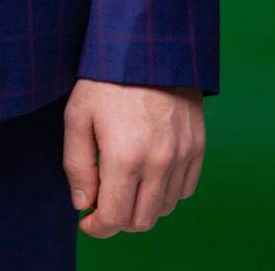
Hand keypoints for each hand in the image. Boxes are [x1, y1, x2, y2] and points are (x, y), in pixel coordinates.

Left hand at [63, 79, 205, 236]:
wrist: (148, 46)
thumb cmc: (106, 79)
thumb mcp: (77, 116)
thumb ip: (77, 166)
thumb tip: (83, 204)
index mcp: (125, 158)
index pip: (115, 218)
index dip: (98, 227)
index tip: (87, 220)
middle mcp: (159, 163)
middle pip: (141, 221)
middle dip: (118, 220)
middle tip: (103, 202)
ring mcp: (182, 156)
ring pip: (163, 208)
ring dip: (142, 206)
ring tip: (124, 183)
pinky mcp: (197, 147)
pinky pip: (184, 190)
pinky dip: (165, 192)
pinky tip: (148, 173)